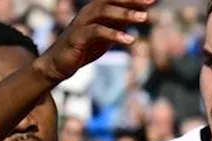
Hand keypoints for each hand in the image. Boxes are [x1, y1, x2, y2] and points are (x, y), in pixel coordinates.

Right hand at [33, 0, 152, 83]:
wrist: (59, 63)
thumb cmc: (85, 46)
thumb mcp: (107, 34)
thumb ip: (120, 23)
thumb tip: (140, 13)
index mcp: (96, 9)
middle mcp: (88, 12)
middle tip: (152, 1)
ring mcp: (82, 23)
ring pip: (103, 11)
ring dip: (125, 13)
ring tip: (145, 18)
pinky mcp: (77, 37)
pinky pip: (96, 32)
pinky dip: (114, 34)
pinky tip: (130, 40)